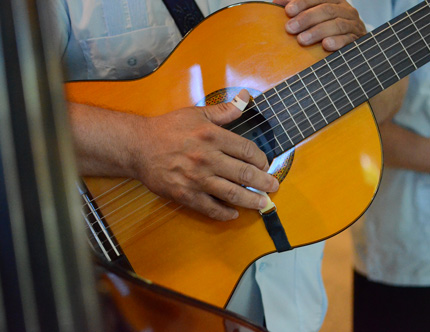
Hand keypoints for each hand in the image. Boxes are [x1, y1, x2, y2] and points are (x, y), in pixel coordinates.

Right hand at [133, 90, 278, 220]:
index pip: (247, 150)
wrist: (138, 146)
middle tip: (274, 187)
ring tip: (263, 204)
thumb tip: (244, 100)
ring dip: (251, 200)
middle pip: (244, 173)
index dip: (261, 159)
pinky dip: (224, 213)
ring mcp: (196, 178)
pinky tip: (233, 214)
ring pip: (231, 193)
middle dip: (264, 182)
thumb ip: (222, 111)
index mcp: (212, 136)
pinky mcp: (185, 194)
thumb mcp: (195, 113)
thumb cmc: (167, 129)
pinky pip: (209, 208)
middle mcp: (207, 158)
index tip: (266, 164)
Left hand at [273, 0, 365, 50]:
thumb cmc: (327, 30)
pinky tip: (326, 45)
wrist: (353, 47)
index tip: (287, 10)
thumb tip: (276, 2)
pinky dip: (337, 42)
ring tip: (301, 40)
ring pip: (337, 25)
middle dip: (306, 18)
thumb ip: (298, 9)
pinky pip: (348, 40)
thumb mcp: (313, 18)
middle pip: (326, 10)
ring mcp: (352, 25)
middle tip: (290, 28)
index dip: (303, 2)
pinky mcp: (356, 41)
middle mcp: (345, 10)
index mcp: (334, 1)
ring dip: (317, 32)